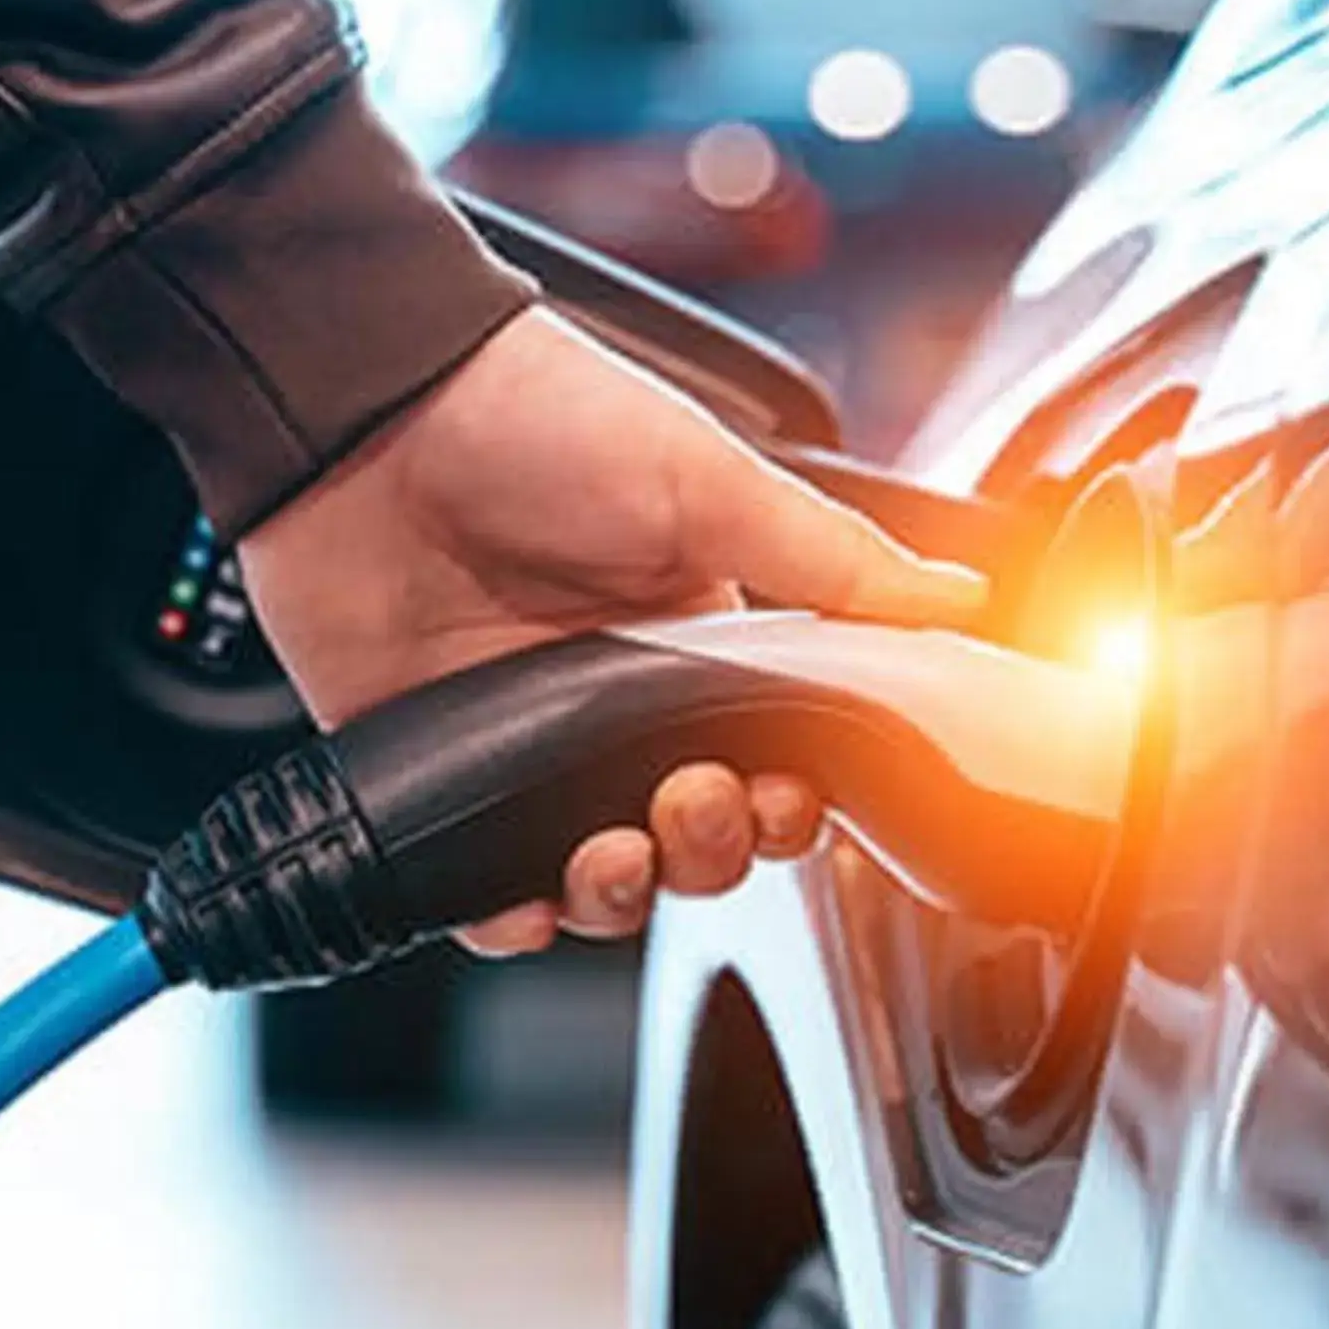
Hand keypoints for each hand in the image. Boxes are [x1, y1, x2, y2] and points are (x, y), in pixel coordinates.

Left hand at [241, 307, 985, 953]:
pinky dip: (509, 918)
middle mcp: (610, 701)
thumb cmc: (538, 418)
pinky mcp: (431, 771)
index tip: (790, 791)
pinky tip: (529, 896)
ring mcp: (518, 743)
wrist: (369, 409)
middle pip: (693, 838)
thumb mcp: (710, 484)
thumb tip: (959, 599)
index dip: (790, 803)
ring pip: (597, 878)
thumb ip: (835, 564)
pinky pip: (479, 891)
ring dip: (624, 891)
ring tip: (616, 845)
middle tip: (693, 795)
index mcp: (694, 638)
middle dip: (712, 847)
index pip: (770, 764)